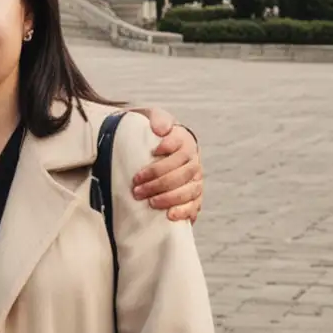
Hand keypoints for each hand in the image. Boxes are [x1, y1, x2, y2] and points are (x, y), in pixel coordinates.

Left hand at [131, 107, 203, 222]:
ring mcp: (195, 179)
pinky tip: (170, 215)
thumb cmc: (146, 133)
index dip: (170, 147)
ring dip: (170, 197)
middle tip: (137, 189)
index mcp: (184, 140)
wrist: (147, 148)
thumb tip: (161, 130)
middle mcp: (193, 160)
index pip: (182, 145)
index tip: (154, 151)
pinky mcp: (194, 196)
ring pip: (190, 190)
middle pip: (183, 172)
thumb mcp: (148, 117)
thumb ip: (157, 118)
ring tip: (150, 203)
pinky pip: (195, 205)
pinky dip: (184, 211)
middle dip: (160, 181)